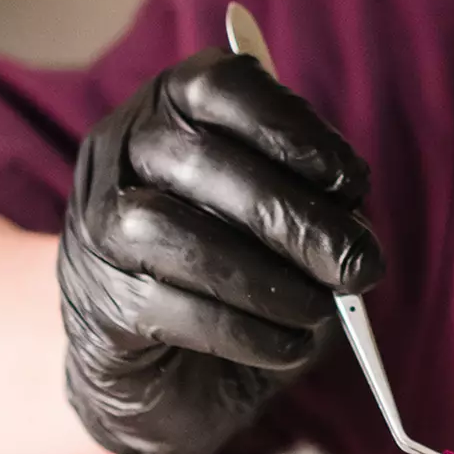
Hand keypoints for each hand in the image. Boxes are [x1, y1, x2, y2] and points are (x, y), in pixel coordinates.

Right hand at [57, 50, 382, 453]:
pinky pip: (167, 309)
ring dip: (265, 278)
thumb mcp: (282, 223)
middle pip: (200, 161)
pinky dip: (243, 331)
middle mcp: (120, 152)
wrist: (164, 367)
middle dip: (295, 218)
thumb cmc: (236, 272)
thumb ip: (314, 208)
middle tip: (360, 266)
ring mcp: (94, 227)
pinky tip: (287, 345)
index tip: (353, 181)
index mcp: (170, 109)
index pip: (218, 86)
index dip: (290, 128)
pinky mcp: (97, 304)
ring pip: (171, 231)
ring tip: (320, 310)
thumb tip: (353, 231)